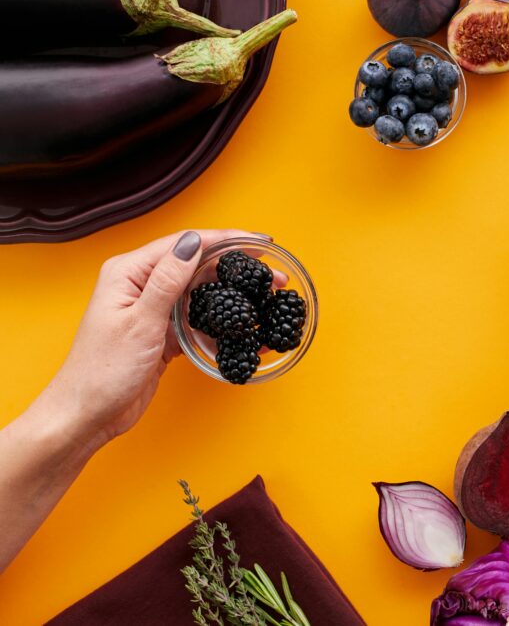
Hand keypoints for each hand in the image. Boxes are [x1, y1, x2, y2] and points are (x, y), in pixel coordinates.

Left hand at [40, 229, 263, 447]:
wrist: (88, 415)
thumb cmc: (103, 371)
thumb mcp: (140, 322)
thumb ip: (168, 280)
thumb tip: (193, 242)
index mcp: (128, 272)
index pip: (185, 244)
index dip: (225, 240)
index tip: (258, 242)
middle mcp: (140, 285)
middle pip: (197, 265)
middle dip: (237, 268)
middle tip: (273, 276)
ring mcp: (153, 309)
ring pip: (201, 292)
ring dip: (233, 294)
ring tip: (266, 298)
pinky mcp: (163, 333)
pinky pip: (198, 318)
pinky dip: (220, 322)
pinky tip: (243, 327)